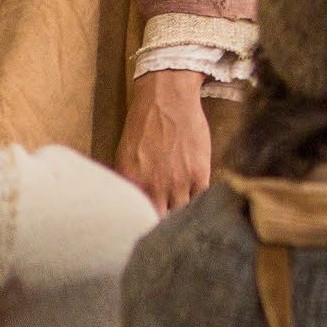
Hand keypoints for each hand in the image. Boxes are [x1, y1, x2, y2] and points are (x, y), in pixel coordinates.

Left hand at [117, 69, 213, 211]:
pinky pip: (200, 199)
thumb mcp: (125, 157)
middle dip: (162, 223)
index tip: (145, 226)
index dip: (142, 225)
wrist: (167, 99)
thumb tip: (131, 205)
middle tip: (165, 222)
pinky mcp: (199, 173)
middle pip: (160, 222)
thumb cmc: (144, 125)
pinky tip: (196, 201)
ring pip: (182, 213)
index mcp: (131, 185)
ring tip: (182, 213)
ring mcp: (178, 182)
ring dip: (182, 214)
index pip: (137, 219)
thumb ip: (130, 184)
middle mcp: (153, 188)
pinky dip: (198, 203)